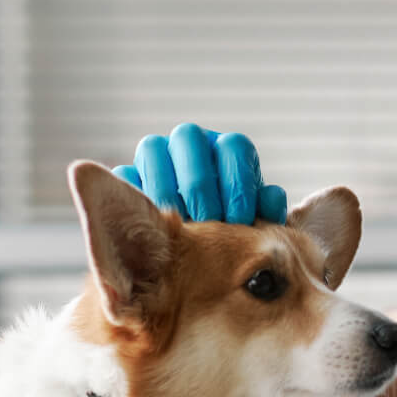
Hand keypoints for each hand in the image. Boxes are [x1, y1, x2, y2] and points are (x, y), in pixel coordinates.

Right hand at [114, 124, 287, 223]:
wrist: (196, 258)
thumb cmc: (233, 234)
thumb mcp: (253, 223)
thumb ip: (265, 209)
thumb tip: (271, 201)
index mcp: (227, 150)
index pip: (233, 146)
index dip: (237, 180)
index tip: (241, 217)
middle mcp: (191, 144)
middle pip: (188, 139)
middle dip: (199, 183)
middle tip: (208, 219)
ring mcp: (156, 155)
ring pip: (152, 148)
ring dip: (166, 186)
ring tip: (178, 222)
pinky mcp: (128, 176)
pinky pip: (125, 174)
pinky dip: (136, 194)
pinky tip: (150, 222)